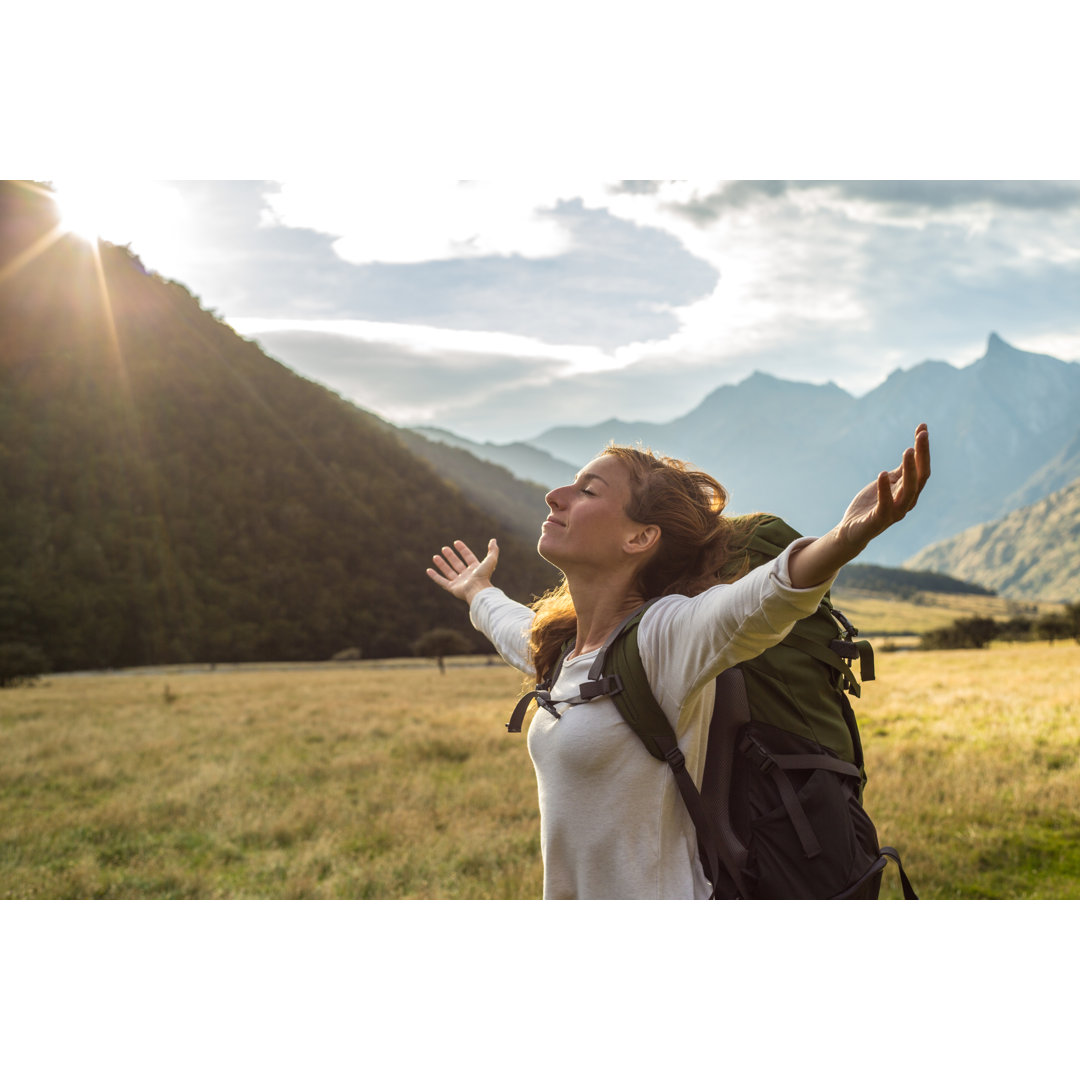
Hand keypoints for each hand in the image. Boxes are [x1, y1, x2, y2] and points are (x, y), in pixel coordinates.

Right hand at [426, 539, 498, 603]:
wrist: (478, 590)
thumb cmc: (484, 576)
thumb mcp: (491, 560)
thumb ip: (493, 550)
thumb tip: (493, 540)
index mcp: (476, 569)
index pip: (468, 557)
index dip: (463, 549)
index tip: (456, 542)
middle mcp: (467, 576)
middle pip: (457, 564)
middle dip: (451, 556)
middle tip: (444, 548)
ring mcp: (459, 582)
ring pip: (449, 572)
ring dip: (442, 564)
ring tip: (435, 556)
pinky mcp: (452, 588)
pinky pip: (441, 581)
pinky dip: (435, 576)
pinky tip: (428, 570)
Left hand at [832, 423, 930, 555]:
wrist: (852, 531)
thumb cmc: (871, 505)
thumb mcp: (887, 484)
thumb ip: (900, 471)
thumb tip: (913, 450)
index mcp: (910, 492)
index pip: (922, 469)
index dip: (924, 449)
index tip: (923, 428)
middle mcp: (907, 503)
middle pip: (920, 477)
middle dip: (922, 455)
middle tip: (922, 435)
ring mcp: (894, 513)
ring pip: (908, 490)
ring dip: (909, 470)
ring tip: (907, 450)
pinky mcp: (878, 520)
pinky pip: (885, 504)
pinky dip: (884, 489)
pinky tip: (882, 474)